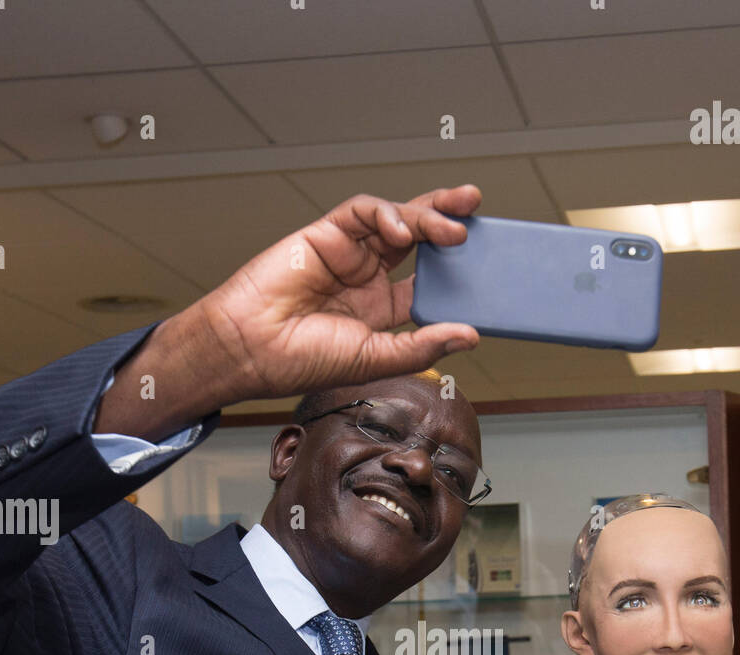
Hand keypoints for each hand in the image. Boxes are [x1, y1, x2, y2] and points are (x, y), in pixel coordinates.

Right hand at [94, 185, 482, 439]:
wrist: (252, 348)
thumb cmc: (303, 360)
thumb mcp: (376, 357)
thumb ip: (422, 344)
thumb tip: (471, 334)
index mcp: (379, 310)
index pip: (426, 282)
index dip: (455, 272)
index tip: (487, 266)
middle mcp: (366, 277)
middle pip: (417, 240)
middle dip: (447, 219)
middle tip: (477, 209)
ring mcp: (346, 253)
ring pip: (395, 220)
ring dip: (427, 216)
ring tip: (454, 228)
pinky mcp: (325, 233)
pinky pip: (362, 212)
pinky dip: (387, 214)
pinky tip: (403, 230)